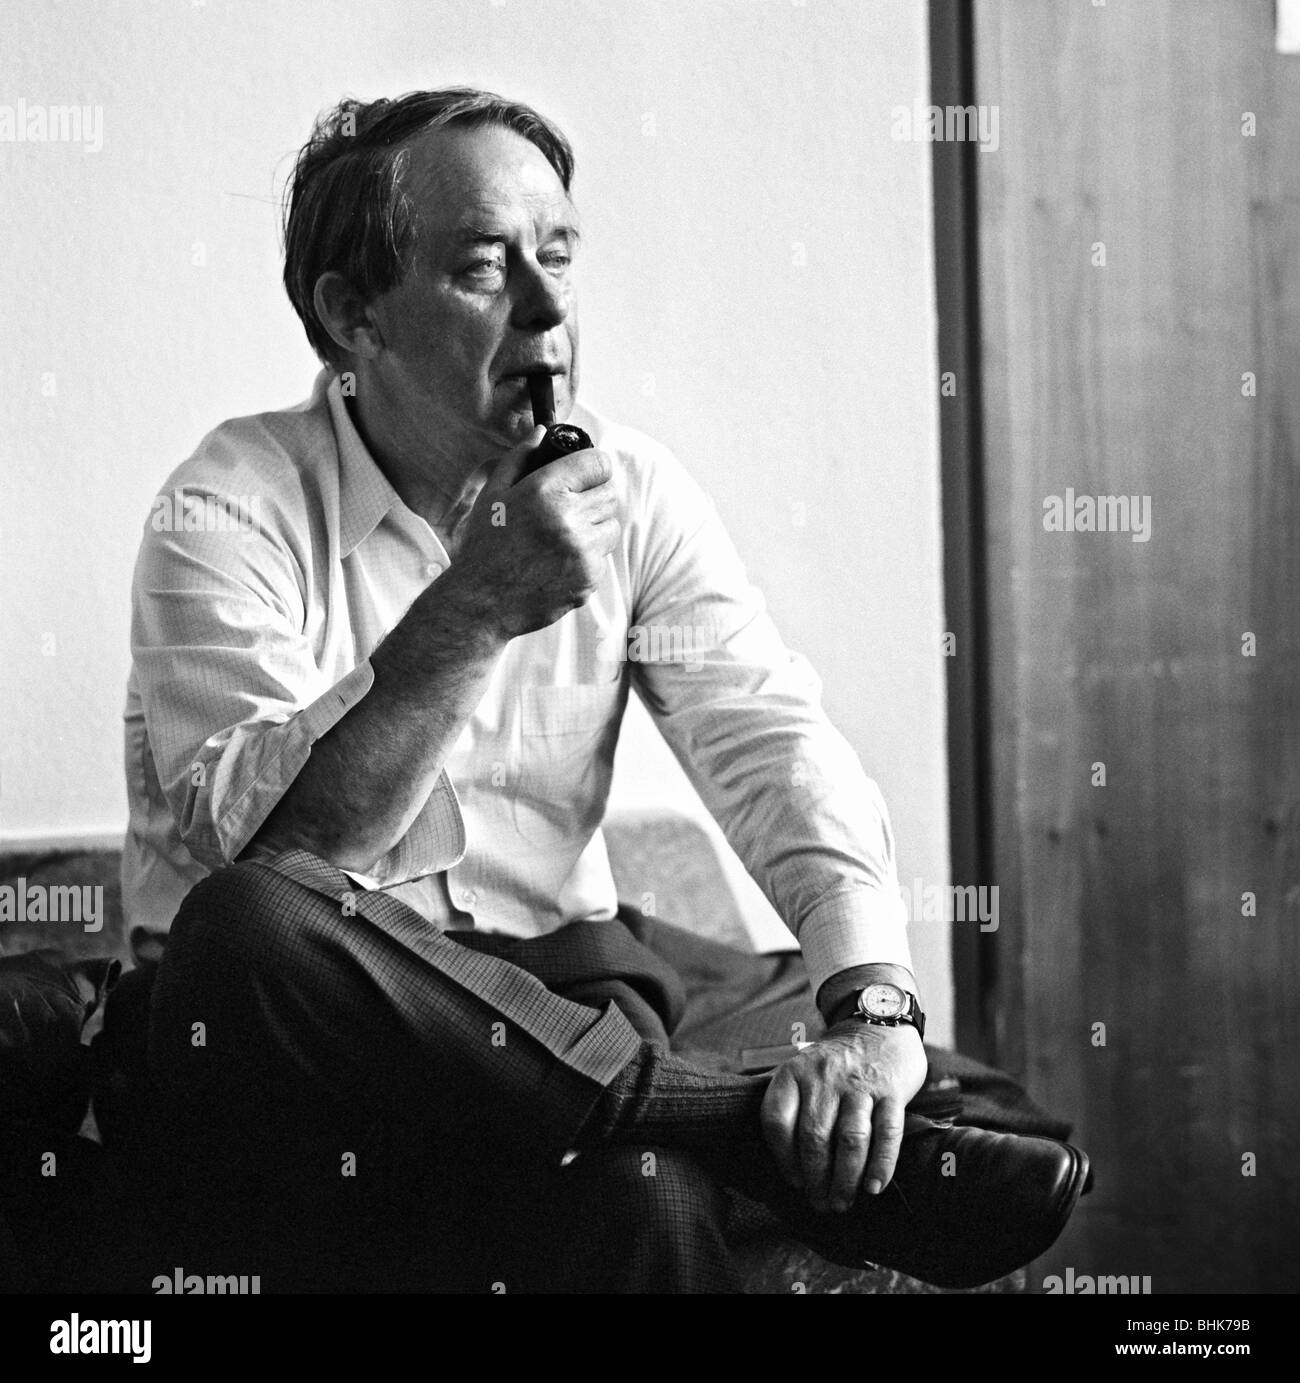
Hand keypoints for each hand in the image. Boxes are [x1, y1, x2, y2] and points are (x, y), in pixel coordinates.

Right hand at [449, 427, 621, 638]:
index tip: (584, 474)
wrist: (482, 602)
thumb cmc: (485, 545)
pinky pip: (602, 558)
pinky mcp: (589, 579)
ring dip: (595, 528)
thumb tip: (542, 431)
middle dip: (593, 496)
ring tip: (562, 536)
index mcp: (546, 492)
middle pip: (609, 494)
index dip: (593, 467)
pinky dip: (588, 558)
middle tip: (569, 507)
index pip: (599, 464)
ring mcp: (583, 552)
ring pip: (611, 527)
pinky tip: (558, 562)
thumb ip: (521, 458)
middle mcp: (569, 520)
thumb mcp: (493, 494)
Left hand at [760, 1020, 926, 1213]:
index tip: (794, 1182)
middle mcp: (824, 1077)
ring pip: (850, 1140)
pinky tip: (873, 1187)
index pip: (777, 1120)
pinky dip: (881, 1164)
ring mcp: (859, 1083)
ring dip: (845, 1179)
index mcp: (794, 1073)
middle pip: (814, 1137)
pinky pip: (887, 1133)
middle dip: (816, 1180)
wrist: (878, 1025)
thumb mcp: (801, 1071)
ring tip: (842, 1203)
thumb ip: (791, 1107)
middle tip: (821, 1205)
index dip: (783, 1159)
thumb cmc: (834, 1065)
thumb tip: (788, 1168)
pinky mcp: (891, 1090)